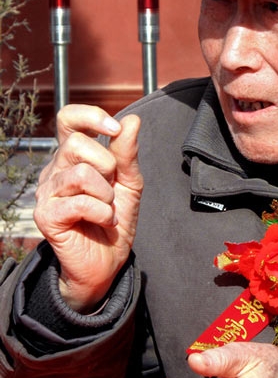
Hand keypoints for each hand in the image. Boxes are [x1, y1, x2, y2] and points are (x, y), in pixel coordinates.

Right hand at [33, 104, 143, 311]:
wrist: (108, 261)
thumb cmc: (115, 218)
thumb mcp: (129, 182)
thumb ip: (127, 153)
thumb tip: (131, 120)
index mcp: (73, 156)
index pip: (68, 119)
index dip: (91, 116)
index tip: (114, 129)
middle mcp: (55, 170)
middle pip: (76, 143)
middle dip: (107, 165)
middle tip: (111, 189)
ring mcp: (47, 192)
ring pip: (80, 173)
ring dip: (106, 194)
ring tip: (108, 210)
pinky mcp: (46, 215)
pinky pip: (80, 202)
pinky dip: (103, 213)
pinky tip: (104, 222)